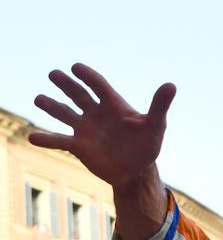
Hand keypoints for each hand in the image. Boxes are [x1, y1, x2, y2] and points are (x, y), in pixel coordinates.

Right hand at [31, 64, 175, 189]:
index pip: (97, 84)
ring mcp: (85, 129)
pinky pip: (59, 140)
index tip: (75, 68)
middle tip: (53, 74)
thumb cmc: (147, 146)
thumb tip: (171, 85)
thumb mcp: (155, 126)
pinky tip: (32, 137)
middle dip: (65, 84)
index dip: (87, 76)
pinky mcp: (78, 146)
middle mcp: (95, 113)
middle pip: (77, 94)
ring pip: (64, 113)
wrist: (136, 171)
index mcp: (113, 104)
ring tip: (39, 99)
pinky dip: (46, 139)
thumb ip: (159, 106)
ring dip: (51, 106)